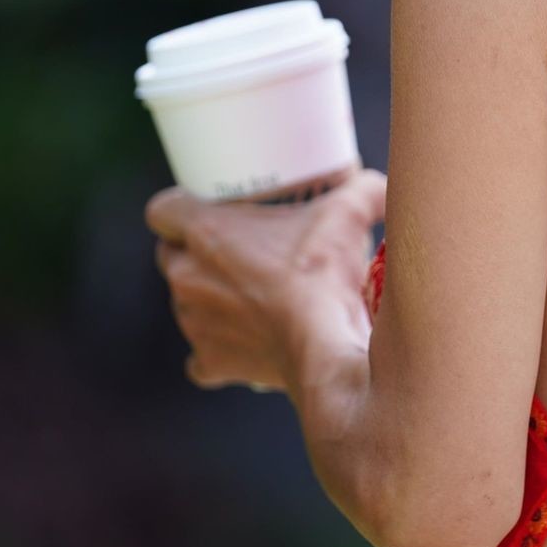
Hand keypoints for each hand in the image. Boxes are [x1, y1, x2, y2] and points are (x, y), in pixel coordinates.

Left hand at [144, 167, 387, 393]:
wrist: (324, 349)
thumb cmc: (325, 276)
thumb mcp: (348, 213)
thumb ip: (362, 189)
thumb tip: (384, 185)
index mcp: (204, 232)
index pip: (162, 209)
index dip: (181, 207)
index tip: (208, 209)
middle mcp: (186, 276)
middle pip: (171, 256)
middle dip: (196, 253)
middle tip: (239, 251)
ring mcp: (193, 322)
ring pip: (185, 303)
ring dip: (210, 299)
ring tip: (252, 296)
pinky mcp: (209, 361)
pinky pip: (200, 357)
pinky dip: (218, 351)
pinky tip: (243, 343)